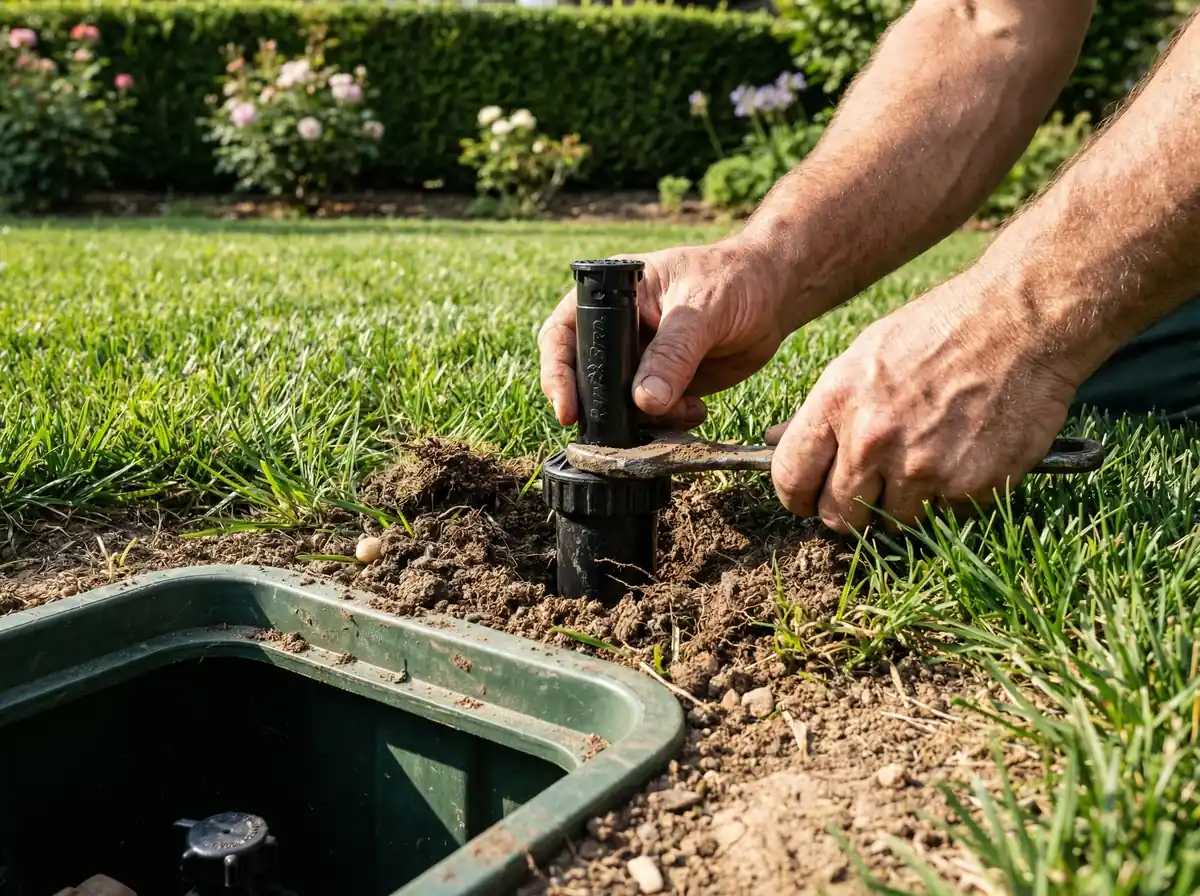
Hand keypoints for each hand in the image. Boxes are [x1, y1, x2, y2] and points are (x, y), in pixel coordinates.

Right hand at [538, 239, 789, 428]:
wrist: (774, 296)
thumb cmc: (735, 279)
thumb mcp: (702, 310)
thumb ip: (673, 354)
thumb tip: (644, 400)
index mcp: (610, 295)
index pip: (563, 334)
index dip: (557, 372)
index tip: (567, 409)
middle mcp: (618, 330)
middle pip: (586, 377)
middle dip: (603, 408)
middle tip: (623, 429)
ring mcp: (640, 360)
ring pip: (619, 405)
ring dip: (644, 420)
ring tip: (683, 409)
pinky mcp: (665, 383)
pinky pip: (652, 415)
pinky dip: (668, 423)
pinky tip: (696, 410)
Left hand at [766, 271, 1081, 533]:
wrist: (1023, 321)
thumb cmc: (941, 330)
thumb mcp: (864, 355)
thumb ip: (822, 409)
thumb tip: (772, 440)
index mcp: (837, 403)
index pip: (790, 479)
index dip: (798, 496)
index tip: (811, 497)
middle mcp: (873, 441)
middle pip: (838, 516)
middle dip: (849, 510)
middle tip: (871, 488)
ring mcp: (922, 468)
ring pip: (891, 523)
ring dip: (903, 506)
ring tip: (926, 463)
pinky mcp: (968, 487)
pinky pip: (944, 517)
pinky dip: (951, 499)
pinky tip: (963, 457)